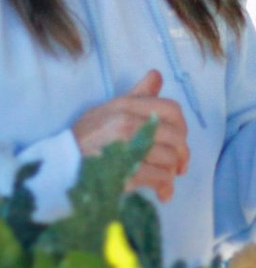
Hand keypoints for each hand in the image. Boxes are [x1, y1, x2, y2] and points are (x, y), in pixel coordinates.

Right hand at [72, 70, 189, 201]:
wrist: (60, 166)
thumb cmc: (86, 137)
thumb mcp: (108, 109)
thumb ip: (137, 95)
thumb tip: (157, 75)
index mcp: (125, 107)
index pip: (171, 109)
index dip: (182, 125)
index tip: (181, 138)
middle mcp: (126, 124)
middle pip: (176, 136)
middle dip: (183, 153)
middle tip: (180, 165)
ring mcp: (125, 148)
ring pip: (169, 158)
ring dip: (172, 171)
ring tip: (167, 178)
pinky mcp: (124, 173)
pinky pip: (159, 177)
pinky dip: (165, 187)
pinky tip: (162, 192)